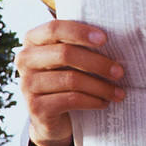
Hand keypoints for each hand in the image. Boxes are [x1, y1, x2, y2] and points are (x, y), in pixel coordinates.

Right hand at [16, 20, 125, 145]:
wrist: (52, 117)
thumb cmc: (68, 77)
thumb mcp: (72, 58)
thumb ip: (82, 44)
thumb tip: (120, 36)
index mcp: (33, 40)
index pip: (54, 28)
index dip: (80, 32)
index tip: (105, 39)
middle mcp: (25, 60)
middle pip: (65, 54)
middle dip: (98, 63)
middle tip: (120, 72)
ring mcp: (27, 84)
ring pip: (71, 80)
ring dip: (101, 87)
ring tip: (118, 92)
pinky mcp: (35, 107)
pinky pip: (70, 100)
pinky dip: (92, 101)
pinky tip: (104, 102)